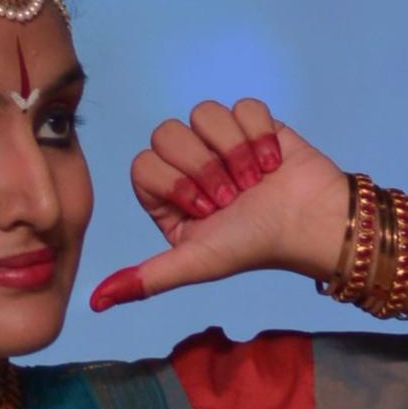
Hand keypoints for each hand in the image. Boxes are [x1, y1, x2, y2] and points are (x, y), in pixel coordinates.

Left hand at [85, 102, 349, 310]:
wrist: (312, 223)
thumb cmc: (254, 245)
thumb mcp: (196, 262)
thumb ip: (148, 277)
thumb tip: (95, 303)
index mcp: (168, 197)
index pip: (143, 165)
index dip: (174, 182)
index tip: (205, 208)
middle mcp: (189, 166)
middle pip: (167, 133)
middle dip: (205, 165)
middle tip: (233, 195)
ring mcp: (220, 140)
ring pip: (203, 113)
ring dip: (234, 150)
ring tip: (256, 179)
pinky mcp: (252, 122)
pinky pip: (240, 105)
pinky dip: (260, 134)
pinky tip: (273, 161)